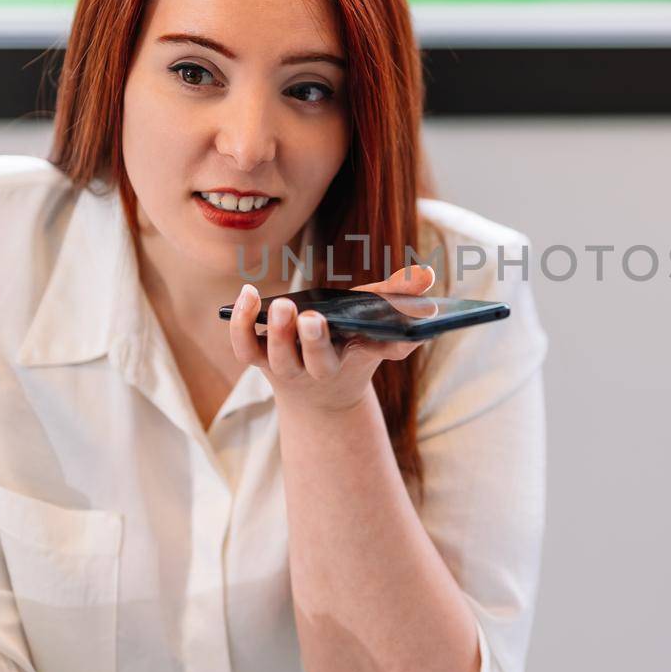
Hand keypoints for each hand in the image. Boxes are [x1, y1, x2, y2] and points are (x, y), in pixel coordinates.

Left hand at [229, 264, 436, 416]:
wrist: (320, 395)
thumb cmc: (352, 346)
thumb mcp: (379, 323)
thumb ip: (403, 299)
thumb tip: (428, 276)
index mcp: (351, 361)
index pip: (368, 353)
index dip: (377, 342)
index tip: (379, 325)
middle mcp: (314, 369)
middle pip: (313, 360)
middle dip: (312, 340)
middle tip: (310, 316)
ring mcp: (284, 365)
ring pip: (275, 356)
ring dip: (276, 331)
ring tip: (281, 303)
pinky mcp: (259, 357)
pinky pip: (244, 347)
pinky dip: (241, 323)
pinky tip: (247, 294)